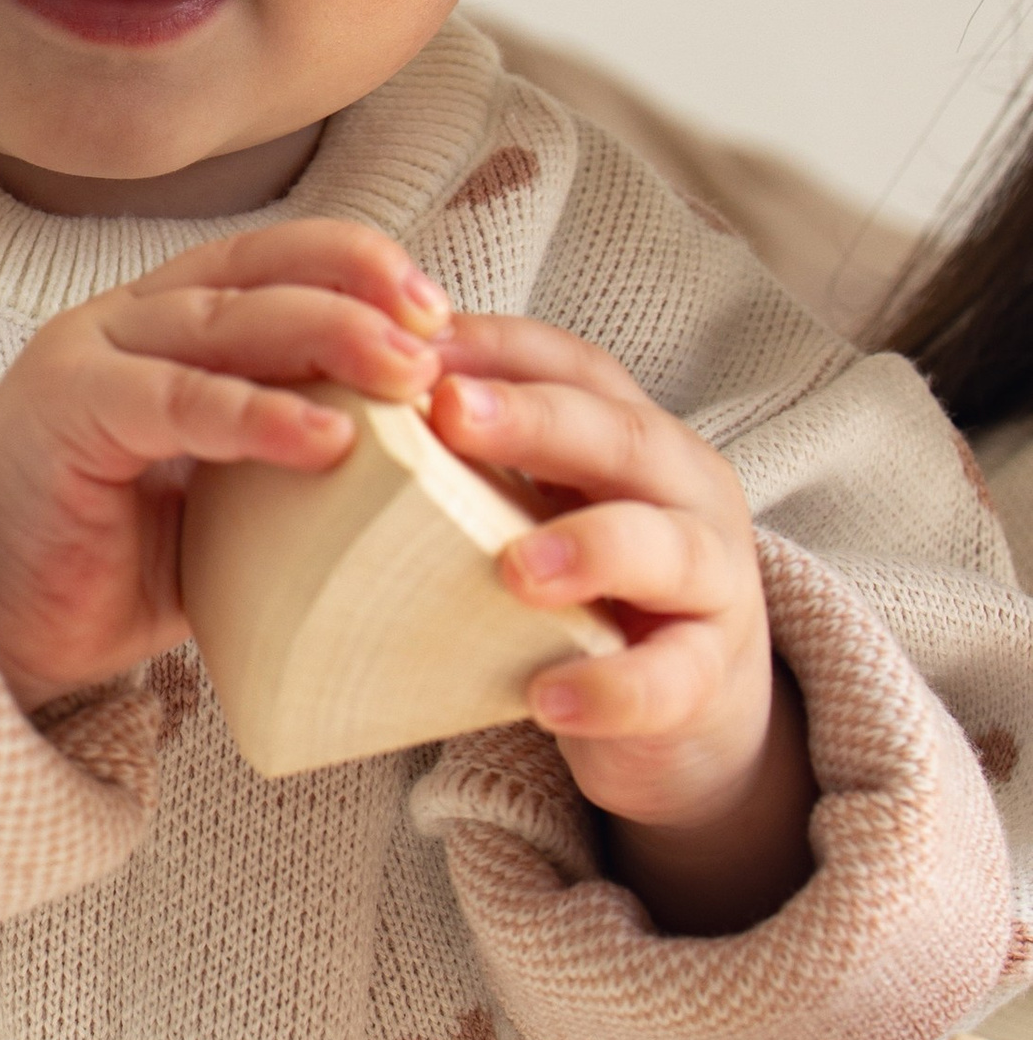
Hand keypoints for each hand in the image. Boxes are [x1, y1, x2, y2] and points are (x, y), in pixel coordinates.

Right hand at [0, 218, 453, 709]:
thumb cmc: (106, 568)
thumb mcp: (222, 506)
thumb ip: (287, 462)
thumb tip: (418, 465)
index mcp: (162, 329)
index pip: (269, 264)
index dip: (355, 267)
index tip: (440, 312)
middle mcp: (124, 323)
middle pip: (255, 275)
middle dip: (358, 292)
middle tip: (438, 337)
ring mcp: (89, 358)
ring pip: (222, 320)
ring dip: (326, 337)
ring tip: (407, 376)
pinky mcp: (66, 412)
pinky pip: (175, 399)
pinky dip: (256, 414)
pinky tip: (327, 440)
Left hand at [427, 322, 813, 931]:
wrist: (694, 704)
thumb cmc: (588, 586)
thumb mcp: (536, 510)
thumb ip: (468, 464)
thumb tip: (327, 406)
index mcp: (631, 434)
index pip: (572, 365)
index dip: (499, 346)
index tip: (413, 335)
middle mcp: (684, 488)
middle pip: (619, 434)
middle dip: (534, 418)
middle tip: (447, 412)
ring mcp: (711, 580)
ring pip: (664, 546)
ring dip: (588, 548)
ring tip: (513, 569)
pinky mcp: (712, 677)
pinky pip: (671, 679)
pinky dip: (612, 688)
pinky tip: (547, 699)